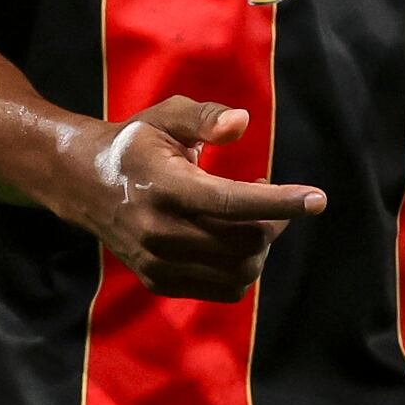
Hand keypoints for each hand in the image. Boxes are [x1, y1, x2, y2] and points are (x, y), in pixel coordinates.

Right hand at [54, 96, 323, 301]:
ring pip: (238, 272)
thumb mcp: (167, 115)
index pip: (231, 202)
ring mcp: (156, 263)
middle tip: (279, 201)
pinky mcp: (159, 281)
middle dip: (275, 222)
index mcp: (164, 186)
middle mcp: (158, 231)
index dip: (279, 201)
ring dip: (262, 247)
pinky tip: (235, 238)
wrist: (85, 184)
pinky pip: (223, 289)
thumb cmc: (137, 143)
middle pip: (243, 242)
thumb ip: (205, 117)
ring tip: (255, 218)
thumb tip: (242, 122)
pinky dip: (243, 267)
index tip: (318, 199)